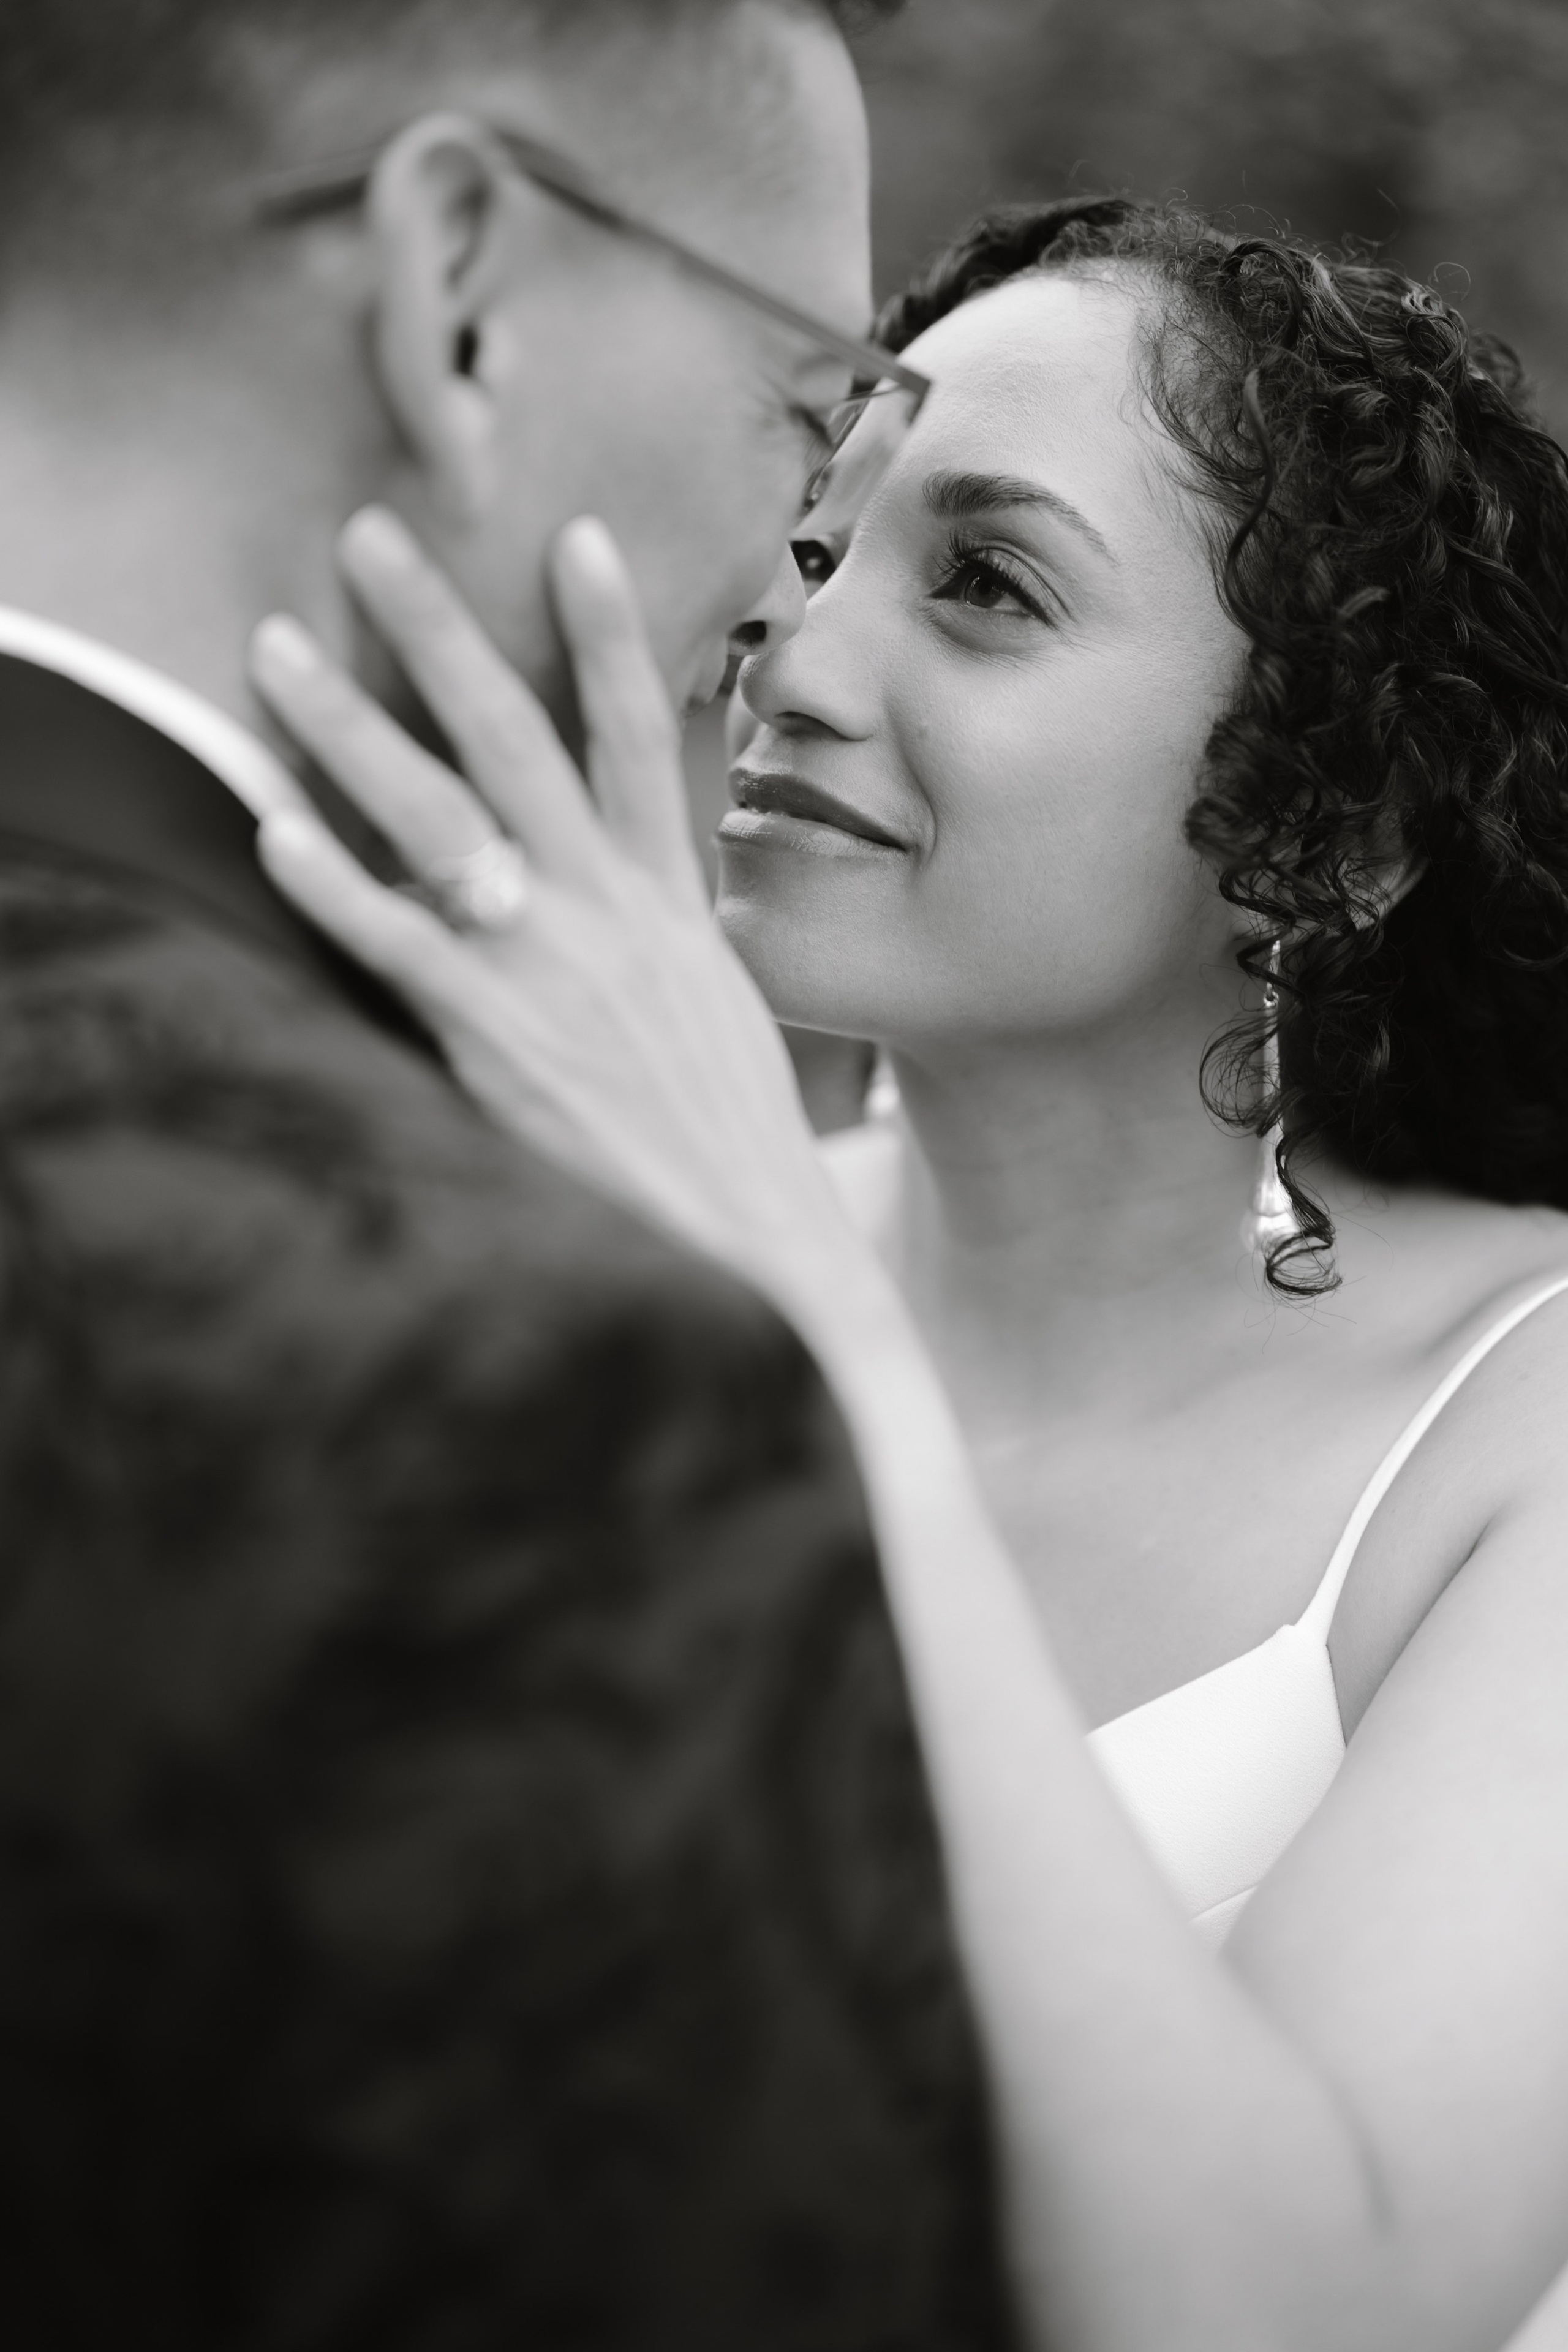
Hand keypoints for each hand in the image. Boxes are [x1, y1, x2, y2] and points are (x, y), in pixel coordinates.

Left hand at [248, 507, 855, 1306]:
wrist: (759, 1250)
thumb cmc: (729, 1138)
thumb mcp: (717, 1007)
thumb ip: (657, 929)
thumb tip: (616, 877)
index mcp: (673, 904)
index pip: (641, 738)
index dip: (611, 632)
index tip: (578, 534)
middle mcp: (612, 917)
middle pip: (517, 740)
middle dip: (440, 631)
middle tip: (371, 536)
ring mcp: (552, 973)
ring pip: (438, 819)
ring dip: (348, 727)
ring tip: (273, 650)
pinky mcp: (499, 1044)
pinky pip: (401, 948)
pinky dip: (335, 889)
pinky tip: (275, 833)